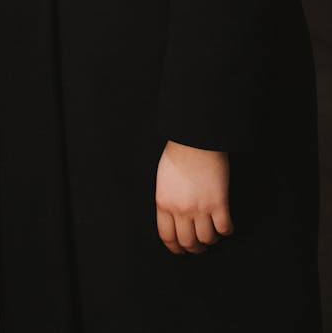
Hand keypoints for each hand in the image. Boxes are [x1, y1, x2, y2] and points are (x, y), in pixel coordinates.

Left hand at [155, 140, 233, 254]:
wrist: (195, 139)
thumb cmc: (178, 154)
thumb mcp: (163, 179)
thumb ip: (167, 200)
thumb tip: (174, 218)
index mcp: (163, 203)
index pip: (167, 236)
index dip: (175, 248)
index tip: (181, 251)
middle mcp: (180, 209)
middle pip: (188, 242)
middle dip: (195, 248)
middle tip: (200, 246)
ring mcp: (200, 208)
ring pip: (207, 239)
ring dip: (211, 240)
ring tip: (213, 235)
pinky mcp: (219, 203)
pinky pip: (224, 228)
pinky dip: (226, 230)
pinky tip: (226, 225)